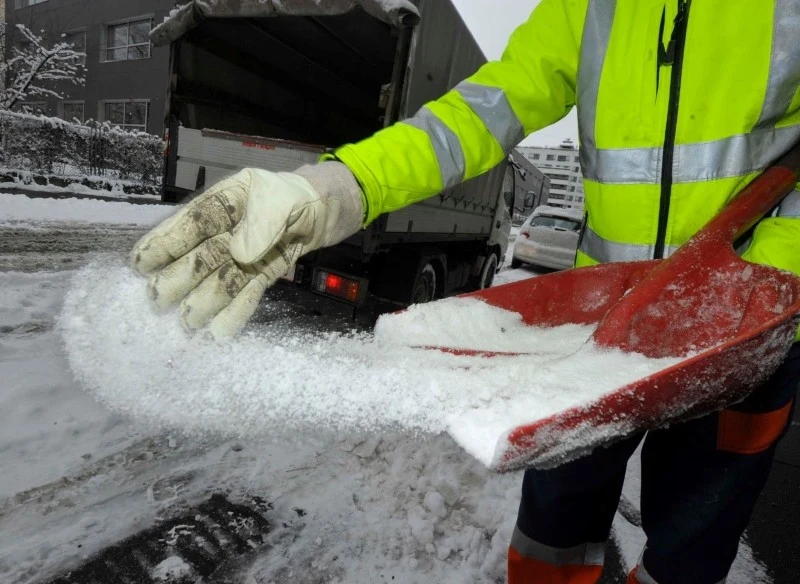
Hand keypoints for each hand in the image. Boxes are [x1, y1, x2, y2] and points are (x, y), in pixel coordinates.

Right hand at [130, 162, 362, 337]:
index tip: (140, 263)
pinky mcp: (265, 271)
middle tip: (156, 300)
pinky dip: (235, 310)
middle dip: (179, 278)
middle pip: (202, 255)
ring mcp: (248, 252)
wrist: (334, 207)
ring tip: (187, 323)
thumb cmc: (305, 195)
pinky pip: (247, 291)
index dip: (166, 241)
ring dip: (205, 301)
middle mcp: (233, 228)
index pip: (192, 221)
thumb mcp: (284, 198)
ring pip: (222, 277)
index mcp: (229, 200)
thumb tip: (239, 253)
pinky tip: (219, 330)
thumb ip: (262, 223)